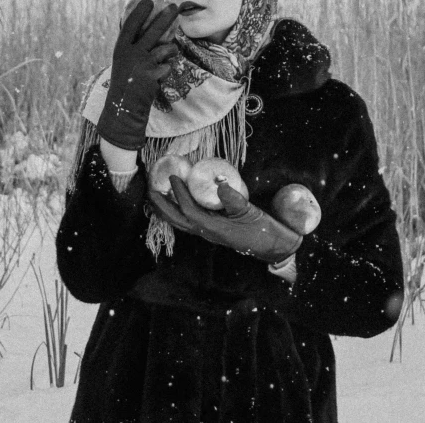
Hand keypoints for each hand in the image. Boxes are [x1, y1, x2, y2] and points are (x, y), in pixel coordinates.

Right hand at [96, 0, 178, 149]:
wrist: (124, 106)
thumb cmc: (126, 81)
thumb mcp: (124, 61)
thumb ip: (134, 47)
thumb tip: (153, 30)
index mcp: (121, 48)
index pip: (130, 25)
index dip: (139, 12)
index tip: (148, 0)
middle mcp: (130, 53)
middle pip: (152, 31)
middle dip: (166, 17)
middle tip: (175, 7)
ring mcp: (143, 63)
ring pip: (166, 48)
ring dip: (171, 51)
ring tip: (168, 54)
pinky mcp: (154, 74)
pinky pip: (168, 65)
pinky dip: (167, 69)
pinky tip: (159, 75)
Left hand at [148, 175, 302, 262]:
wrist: (274, 247)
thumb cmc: (263, 230)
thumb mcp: (250, 212)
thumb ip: (234, 199)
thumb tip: (219, 182)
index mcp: (214, 229)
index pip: (189, 211)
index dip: (179, 194)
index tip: (173, 177)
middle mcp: (207, 233)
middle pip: (177, 221)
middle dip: (162, 207)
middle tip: (151, 190)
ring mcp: (209, 233)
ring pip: (181, 223)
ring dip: (168, 210)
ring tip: (158, 196)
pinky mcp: (214, 231)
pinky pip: (190, 221)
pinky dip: (181, 212)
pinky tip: (179, 203)